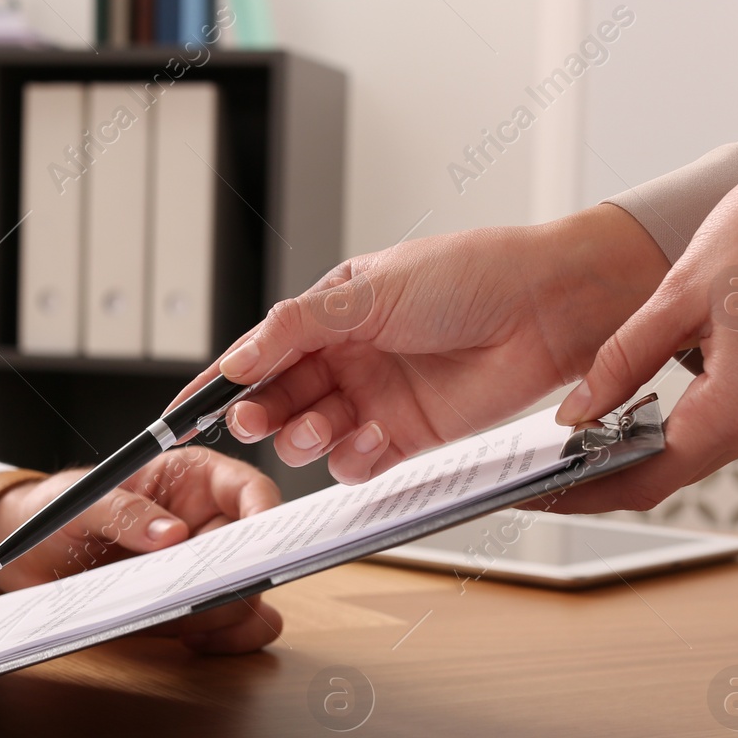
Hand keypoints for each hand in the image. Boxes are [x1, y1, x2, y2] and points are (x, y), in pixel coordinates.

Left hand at [0, 447, 282, 652]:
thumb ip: (123, 509)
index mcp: (190, 479)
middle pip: (256, 549)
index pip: (249, 488)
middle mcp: (207, 524)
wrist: (24, 560)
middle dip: (242, 574)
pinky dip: (227, 640)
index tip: (261, 538)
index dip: (265, 511)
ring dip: (230, 611)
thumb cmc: (53, 513)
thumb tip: (171, 533)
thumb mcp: (78, 502)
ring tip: (187, 619)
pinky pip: (235, 628)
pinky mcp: (192, 610)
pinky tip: (191, 640)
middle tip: (209, 592)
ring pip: (253, 594)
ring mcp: (202, 571)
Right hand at [180, 203, 668, 482]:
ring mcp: (375, 397)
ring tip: (319, 426)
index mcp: (331, 314)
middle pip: (279, 398)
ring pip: (311, 435)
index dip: (221, 379)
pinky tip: (367, 441)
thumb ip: (297, 327)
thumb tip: (239, 358)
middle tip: (255, 418)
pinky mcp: (407, 436)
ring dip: (304, 437)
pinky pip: (358, 462)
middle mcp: (348, 357)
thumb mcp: (370, 290)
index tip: (186, 407)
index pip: (260, 349)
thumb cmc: (473, 275)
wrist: (550, 308)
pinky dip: (352, 460)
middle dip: (260, 412)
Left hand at [549, 120, 737, 511]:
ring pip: (688, 455)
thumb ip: (621, 361)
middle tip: (542, 474)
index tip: (539, 495)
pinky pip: (711, 428)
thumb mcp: (678, 294)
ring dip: (632, 456)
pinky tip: (624, 417)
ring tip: (571, 448)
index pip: (645, 477)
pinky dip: (664, 431)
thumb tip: (576, 415)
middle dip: (602, 479)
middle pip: (666, 475)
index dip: (585, 492)